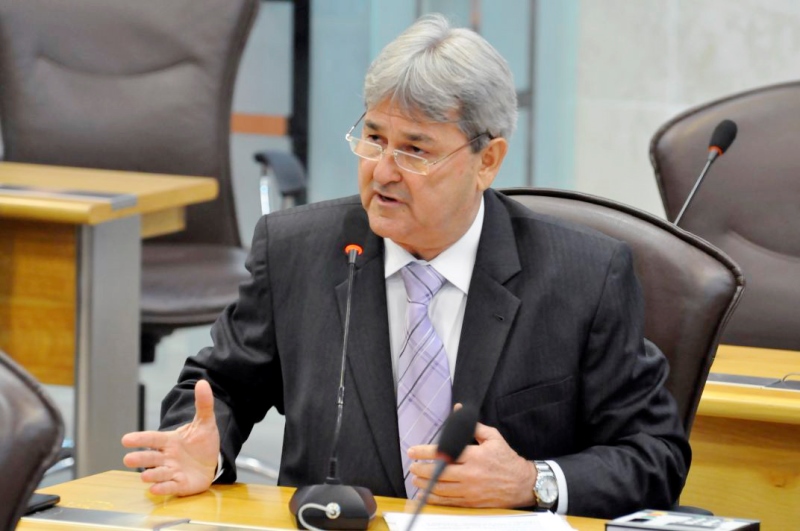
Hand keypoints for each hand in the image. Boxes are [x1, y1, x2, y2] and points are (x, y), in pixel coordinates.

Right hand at [121, 379, 220, 496]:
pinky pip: (170, 487)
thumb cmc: (202, 442)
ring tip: (144, 477)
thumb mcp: (205, 422)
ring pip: (159, 473)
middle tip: (127, 459)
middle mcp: (167, 457)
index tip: (125, 439)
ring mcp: (173, 471)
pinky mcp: (180, 484)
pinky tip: (155, 489)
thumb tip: (203, 382)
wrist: (211, 461)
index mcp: (170, 441)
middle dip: (140, 458)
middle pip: (151, 457)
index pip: (152, 438)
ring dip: (152, 475)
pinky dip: (163, 488)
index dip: (140, 439)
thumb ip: (203, 404)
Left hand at [408, 420, 536, 507]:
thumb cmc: (506, 459)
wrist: (522, 483)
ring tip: (415, 479)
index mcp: (474, 456)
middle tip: (412, 466)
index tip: (412, 451)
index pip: (444, 452)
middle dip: (421, 469)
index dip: (424, 452)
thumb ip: (472, 425)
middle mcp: (471, 474)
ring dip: (425, 484)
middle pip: (438, 473)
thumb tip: (458, 410)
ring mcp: (470, 490)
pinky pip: (449, 502)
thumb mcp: (493, 437)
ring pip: (441, 489)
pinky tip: (425, 495)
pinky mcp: (471, 502)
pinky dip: (434, 499)